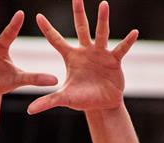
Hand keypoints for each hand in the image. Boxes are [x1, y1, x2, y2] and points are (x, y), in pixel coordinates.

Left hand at [29, 0, 136, 114]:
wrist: (102, 104)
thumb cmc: (82, 99)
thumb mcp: (64, 99)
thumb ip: (48, 101)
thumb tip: (29, 111)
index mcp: (72, 57)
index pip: (56, 40)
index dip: (48, 29)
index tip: (38, 16)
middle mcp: (86, 51)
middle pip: (81, 28)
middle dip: (78, 13)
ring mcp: (100, 54)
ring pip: (101, 33)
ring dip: (102, 19)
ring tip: (104, 4)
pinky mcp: (114, 60)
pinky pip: (121, 49)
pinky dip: (127, 42)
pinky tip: (134, 33)